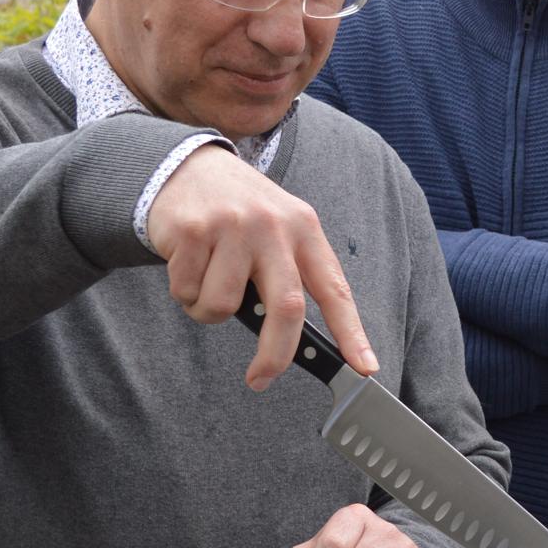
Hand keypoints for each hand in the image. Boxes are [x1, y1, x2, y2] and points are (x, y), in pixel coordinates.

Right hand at [146, 145, 377, 390]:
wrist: (186, 168)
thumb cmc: (239, 213)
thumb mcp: (278, 230)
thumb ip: (291, 274)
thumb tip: (298, 338)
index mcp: (304, 229)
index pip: (335, 288)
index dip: (352, 332)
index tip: (364, 366)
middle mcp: (273, 226)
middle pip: (287, 308)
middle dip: (275, 355)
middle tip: (261, 378)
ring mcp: (233, 227)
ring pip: (224, 307)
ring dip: (209, 311)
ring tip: (207, 280)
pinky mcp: (193, 232)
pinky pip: (187, 292)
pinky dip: (183, 293)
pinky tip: (187, 264)